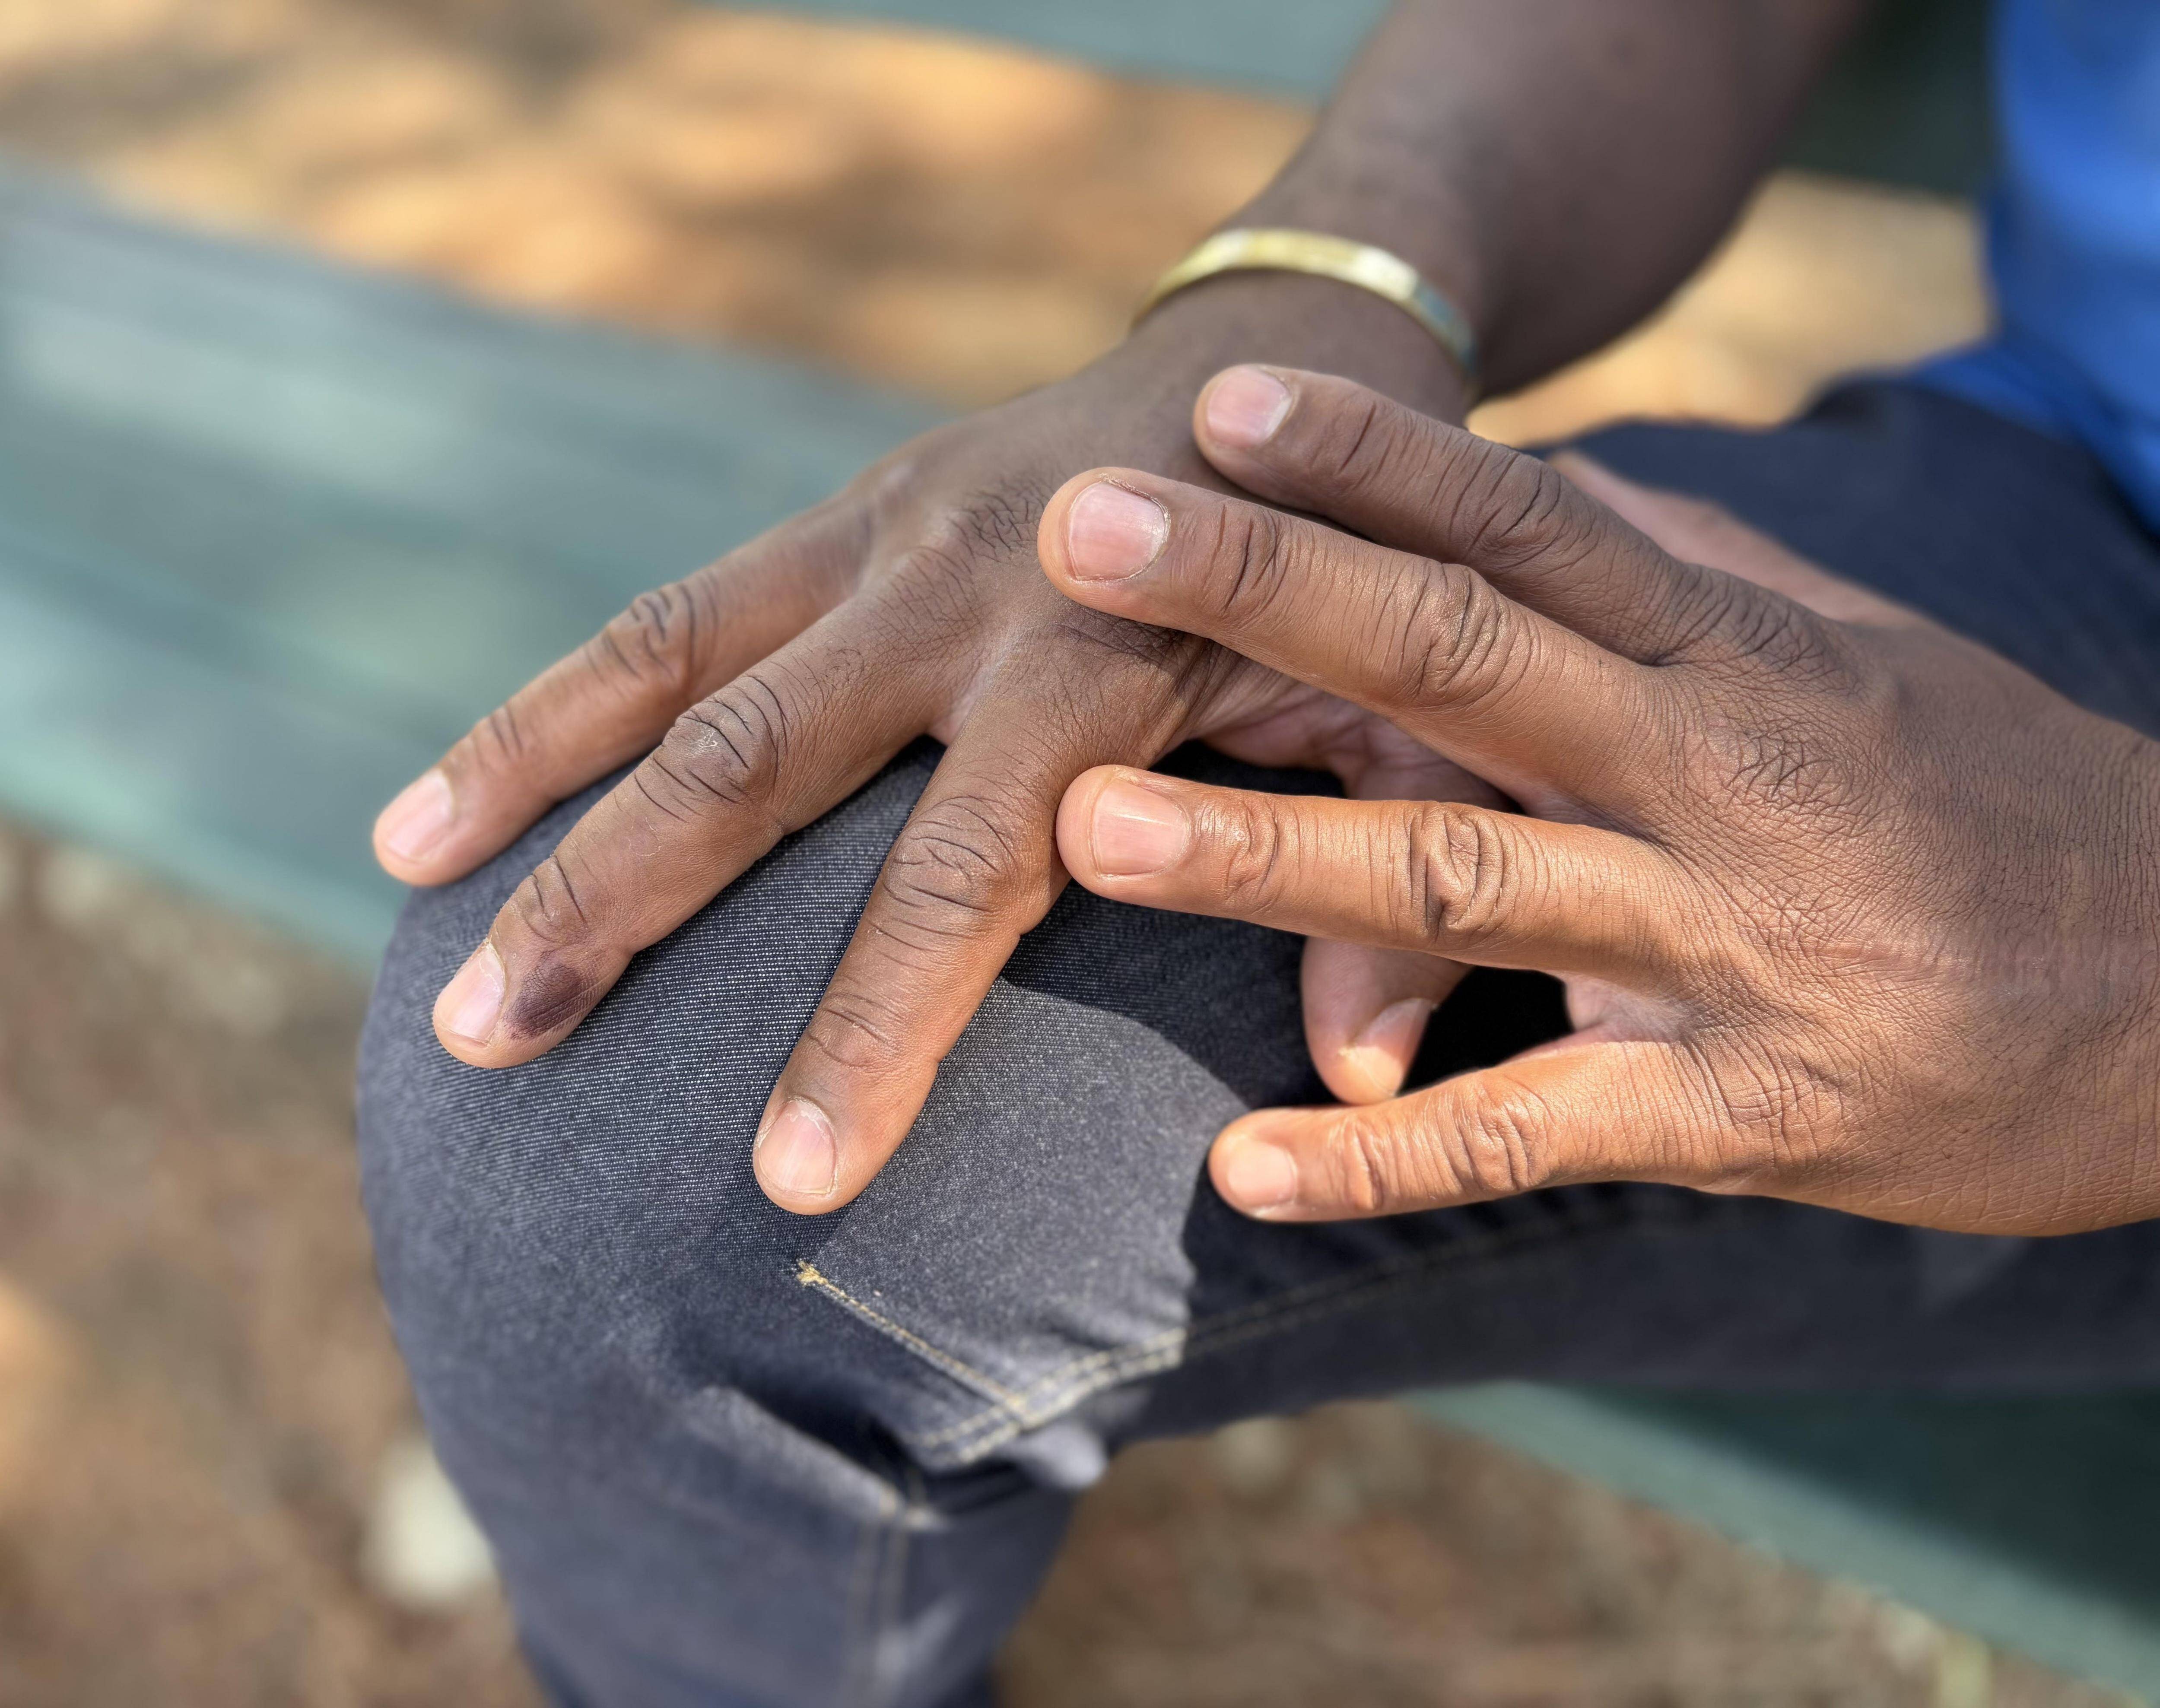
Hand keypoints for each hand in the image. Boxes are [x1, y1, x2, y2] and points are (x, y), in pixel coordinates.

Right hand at [370, 284, 1473, 1211]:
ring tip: (406, 886)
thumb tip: (1362, 1097)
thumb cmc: (1374, 578)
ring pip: (667, 655)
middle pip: (752, 764)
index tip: (788, 1183)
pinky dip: (565, 697)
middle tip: (489, 1044)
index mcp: (1107, 660)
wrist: (1306, 355)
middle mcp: (968, 585)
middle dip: (612, 907)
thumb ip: (1393, 890)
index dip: (878, 1033)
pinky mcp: (852, 503)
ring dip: (523, 772)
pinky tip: (468, 788)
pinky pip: (683, 606)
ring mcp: (889, 527)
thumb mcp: (1427, 721)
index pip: (964, 877)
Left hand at [1042, 366, 2159, 1234]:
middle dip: (1266, 596)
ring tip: (1089, 834)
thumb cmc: (1975, 807)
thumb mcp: (1843, 663)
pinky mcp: (1748, 1115)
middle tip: (1085, 537)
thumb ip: (1682, 585)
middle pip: (1463, 662)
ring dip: (1272, 859)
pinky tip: (1238, 1171)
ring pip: (1468, 884)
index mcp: (1735, 659)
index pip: (1531, 528)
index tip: (1226, 400)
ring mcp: (1728, 950)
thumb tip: (1539, 487)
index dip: (1377, 459)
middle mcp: (1715, 779)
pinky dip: (1384, 1159)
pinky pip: (1535, 1135)